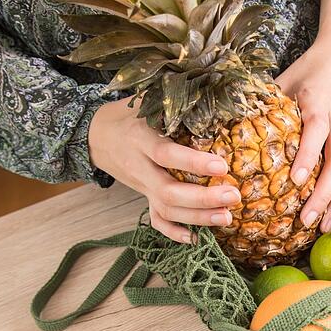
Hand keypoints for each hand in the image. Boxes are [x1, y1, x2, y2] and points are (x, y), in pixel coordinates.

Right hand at [88, 97, 240, 243]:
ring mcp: (140, 185)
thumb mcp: (146, 99)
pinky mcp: (142, 195)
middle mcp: (139, 166)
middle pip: (167, 190)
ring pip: (165, 209)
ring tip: (227, 217)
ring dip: (197, 218)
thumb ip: (175, 100)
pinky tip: (196, 239)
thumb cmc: (130, 113)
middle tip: (233, 196)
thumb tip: (215, 91)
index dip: (193, 163)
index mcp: (140, 138)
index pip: (166, 154)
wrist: (96, 134)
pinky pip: (155, 219)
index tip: (222, 166)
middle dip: (202, 198)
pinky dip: (173, 232)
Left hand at [276, 39, 330, 232]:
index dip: (307, 156)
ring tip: (322, 227)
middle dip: (324, 194)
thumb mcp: (285, 80)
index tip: (293, 182)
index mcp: (320, 99)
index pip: (317, 131)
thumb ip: (267, 106)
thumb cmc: (310, 67)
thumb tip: (233, 132)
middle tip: (306, 221)